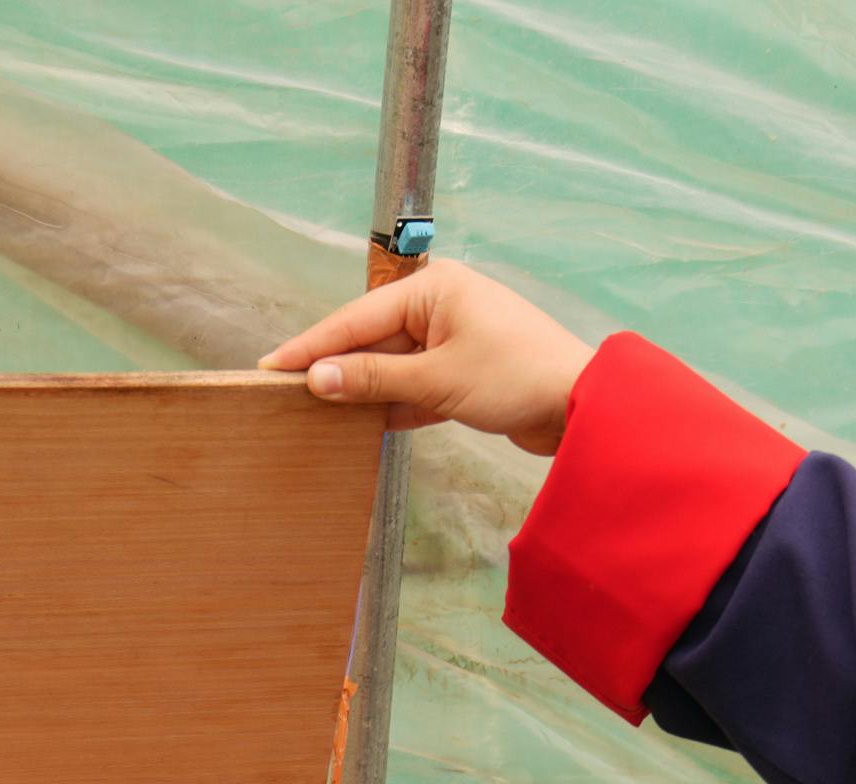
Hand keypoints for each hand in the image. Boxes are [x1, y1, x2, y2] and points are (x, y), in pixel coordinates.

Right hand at [260, 263, 597, 455]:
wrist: (582, 406)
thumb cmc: (518, 376)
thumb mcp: (436, 380)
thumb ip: (373, 379)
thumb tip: (318, 379)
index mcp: (434, 288)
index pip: (357, 317)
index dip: (313, 346)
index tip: (274, 365)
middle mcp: (441, 304)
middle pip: (372, 340)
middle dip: (336, 369)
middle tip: (287, 395)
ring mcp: (454, 337)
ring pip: (393, 365)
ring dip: (363, 390)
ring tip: (317, 413)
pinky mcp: (464, 370)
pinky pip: (415, 384)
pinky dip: (393, 403)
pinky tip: (362, 424)